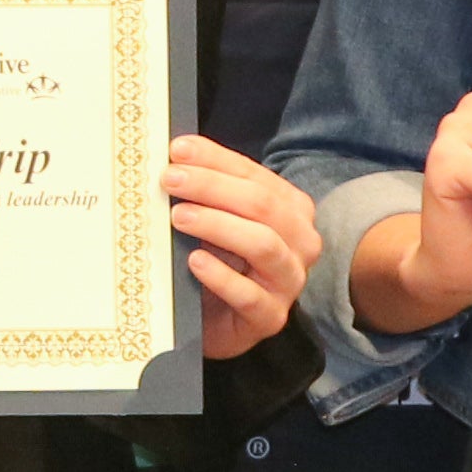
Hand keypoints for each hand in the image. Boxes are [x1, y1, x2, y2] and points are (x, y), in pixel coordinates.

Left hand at [163, 138, 317, 360]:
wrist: (219, 321)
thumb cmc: (220, 261)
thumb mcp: (217, 219)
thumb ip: (208, 190)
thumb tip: (177, 154)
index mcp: (292, 209)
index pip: (254, 175)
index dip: (215, 160)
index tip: (177, 150)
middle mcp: (300, 242)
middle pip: (262, 205)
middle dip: (212, 187)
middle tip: (171, 180)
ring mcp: (290, 281)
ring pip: (263, 244)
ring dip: (218, 225)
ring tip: (179, 217)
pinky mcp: (271, 317)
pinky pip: (250, 296)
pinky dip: (221, 276)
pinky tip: (195, 262)